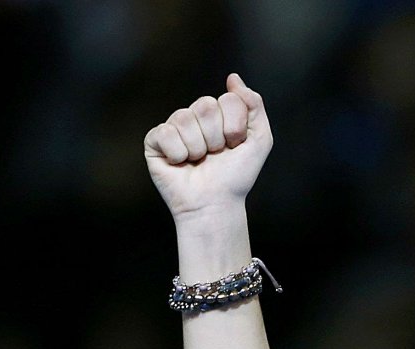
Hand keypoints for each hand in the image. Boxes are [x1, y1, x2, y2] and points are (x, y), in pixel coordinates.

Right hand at [144, 72, 271, 219]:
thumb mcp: (260, 140)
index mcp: (219, 113)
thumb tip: (233, 78)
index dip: (235, 126)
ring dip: (198, 148)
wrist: (215, 205)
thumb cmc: (236, 177)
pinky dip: (178, 153)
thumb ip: (254, 105)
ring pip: (184, 118)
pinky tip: (180, 164)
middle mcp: (195, 117)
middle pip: (205, 106)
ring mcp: (174, 128)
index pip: (228, 99)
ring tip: (198, 161)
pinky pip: (165, 133)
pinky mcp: (154, 142)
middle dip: (216, 137)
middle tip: (216, 155)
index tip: (236, 146)